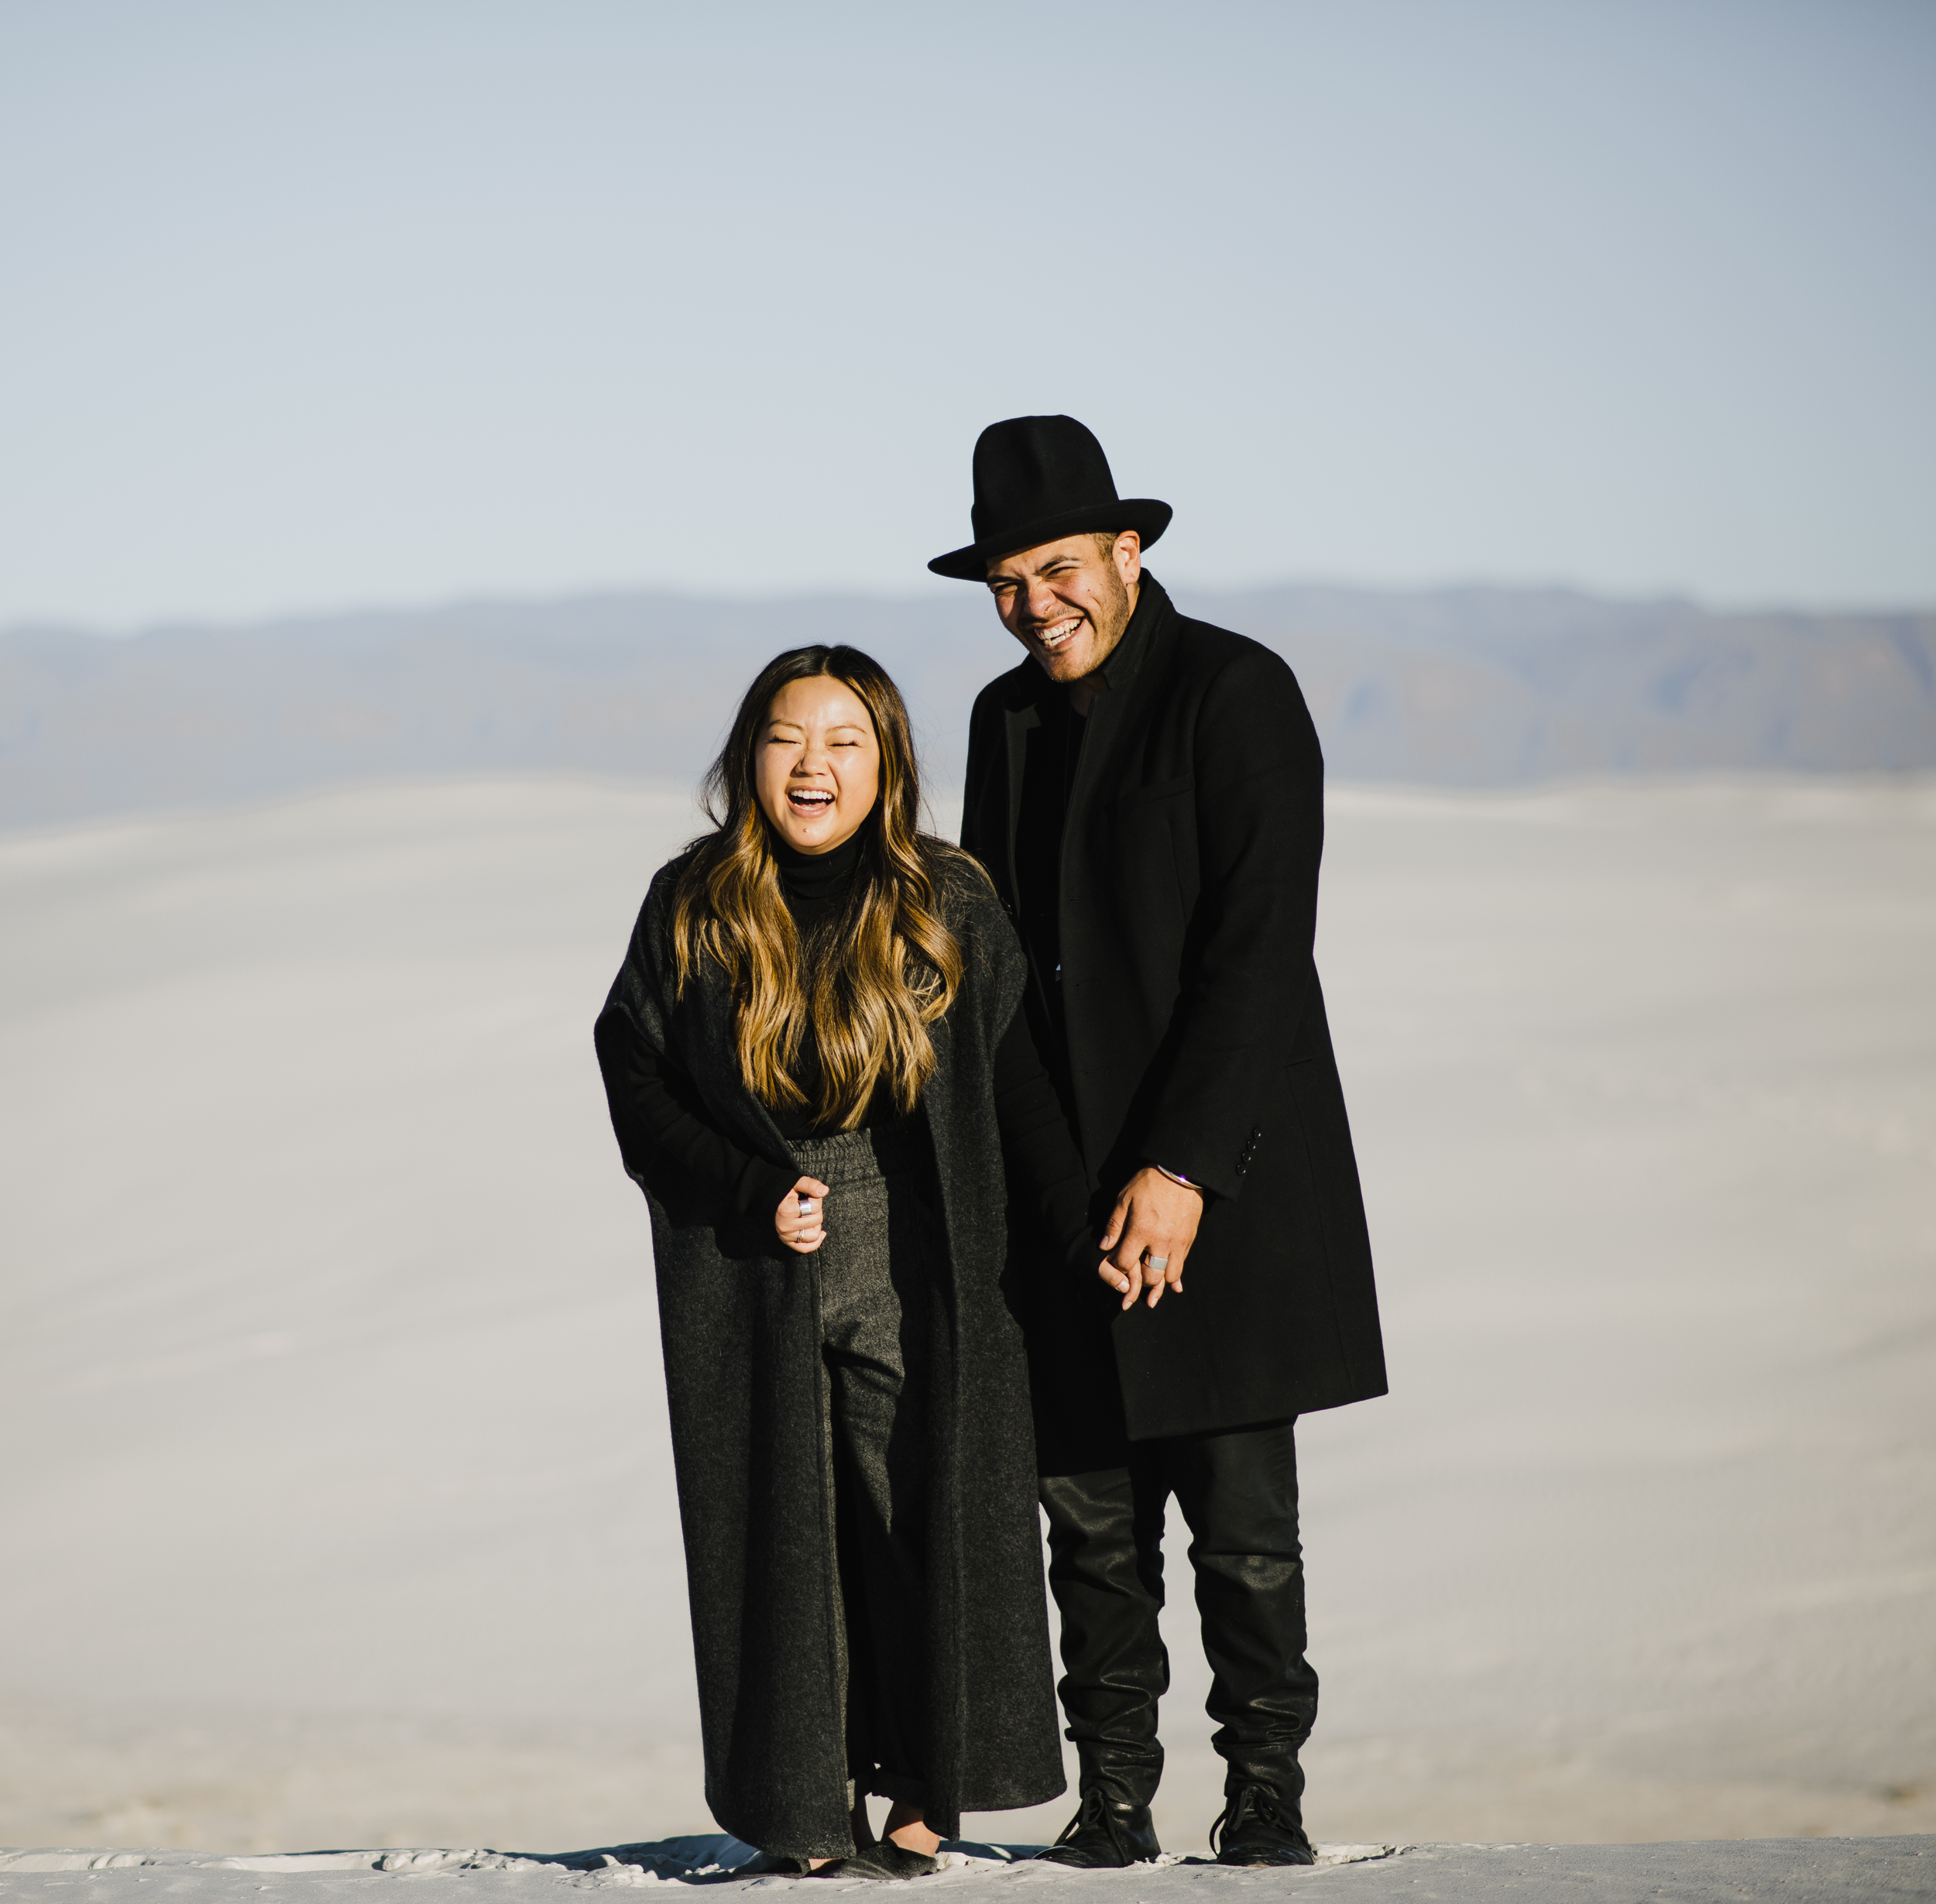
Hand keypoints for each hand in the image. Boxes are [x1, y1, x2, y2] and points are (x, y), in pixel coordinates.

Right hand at [776, 1175, 828, 1253]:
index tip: (808, 1195)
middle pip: (817, 1220)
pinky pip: (805, 1248)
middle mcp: (786, 1226)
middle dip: (816, 1210)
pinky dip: (815, 1242)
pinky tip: (821, 1233)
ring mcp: (786, 1235)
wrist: (764, 1197)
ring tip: (808, 1214)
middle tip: (807, 1203)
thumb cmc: (781, 1188)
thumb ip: (810, 1185)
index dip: (816, 1198)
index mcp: (787, 1211)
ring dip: (816, 1224)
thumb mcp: (795, 1182)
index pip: (816, 1206)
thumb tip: (825, 1190)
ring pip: (814, 1234)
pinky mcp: (787, 1241)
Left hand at [1098, 1166, 1202, 1309]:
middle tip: (1134, 1279)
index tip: (1116, 1263)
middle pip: (1150, 1276)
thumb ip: (1114, 1224)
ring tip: (1152, 1284)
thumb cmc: (1149, 1183)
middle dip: (1140, 1281)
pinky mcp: (1189, 1240)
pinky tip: (1172, 1284)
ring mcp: (1177, 1242)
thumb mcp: (1125, 1198)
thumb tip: (1104, 1246)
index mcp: (1141, 1230)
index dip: (1117, 1266)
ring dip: (1159, 1281)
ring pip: (1169, 1275)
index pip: (1125, 1262)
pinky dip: (1176, 1276)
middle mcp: (1160, 1241)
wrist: (1181, 1172)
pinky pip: (1182, 1266)